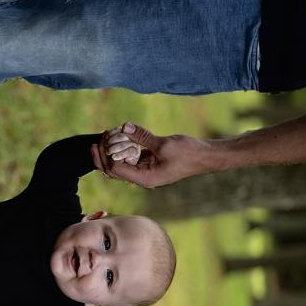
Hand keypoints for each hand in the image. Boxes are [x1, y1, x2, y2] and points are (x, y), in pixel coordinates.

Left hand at [92, 122, 211, 188]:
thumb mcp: (164, 144)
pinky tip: (120, 135)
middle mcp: (142, 178)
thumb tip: (124, 127)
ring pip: (121, 163)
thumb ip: (142, 136)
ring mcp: (145, 171)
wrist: (205, 156)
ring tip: (108, 134)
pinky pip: (130, 157)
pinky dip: (124, 147)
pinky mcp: (149, 163)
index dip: (107, 155)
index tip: (104, 138)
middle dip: (104, 154)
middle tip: (100, 137)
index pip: (116, 170)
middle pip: (114, 170)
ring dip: (113, 149)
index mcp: (144, 178)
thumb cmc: (188, 153)